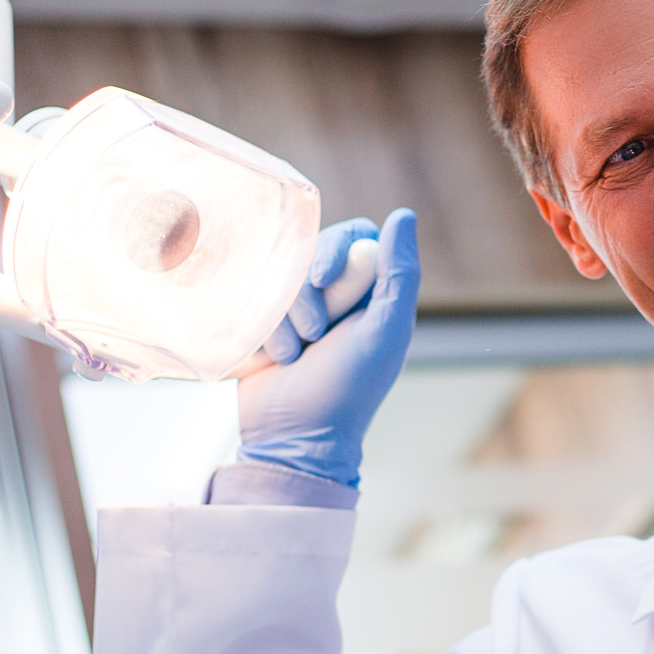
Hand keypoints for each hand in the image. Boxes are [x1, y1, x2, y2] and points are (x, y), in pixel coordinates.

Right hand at [236, 209, 418, 486]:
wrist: (293, 438)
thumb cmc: (347, 390)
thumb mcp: (385, 332)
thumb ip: (400, 275)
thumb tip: (402, 215)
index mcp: (371, 292)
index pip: (352, 236)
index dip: (333, 249)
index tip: (321, 278)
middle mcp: (335, 295)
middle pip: (309, 252)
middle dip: (305, 295)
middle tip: (313, 334)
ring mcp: (295, 308)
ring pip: (277, 278)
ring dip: (282, 318)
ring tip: (293, 356)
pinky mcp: (262, 323)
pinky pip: (251, 298)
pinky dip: (259, 328)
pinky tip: (270, 358)